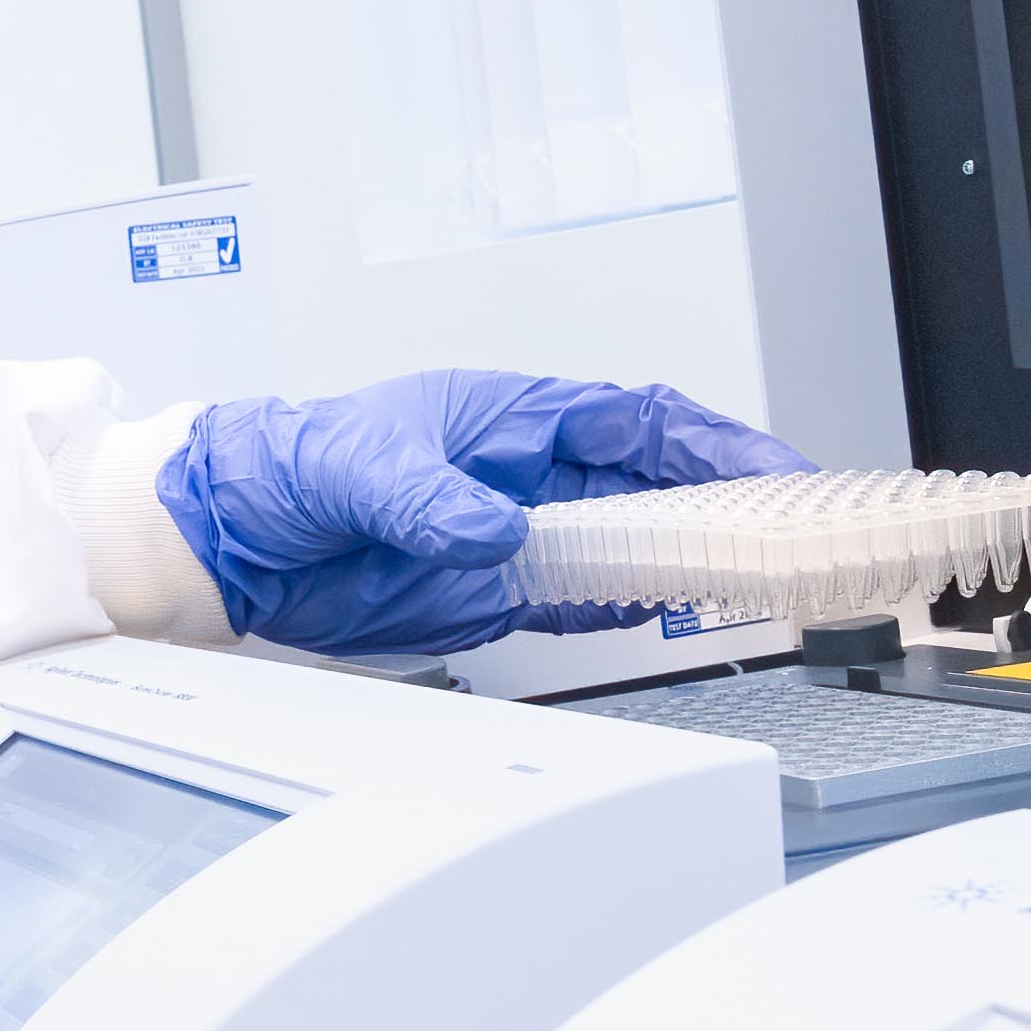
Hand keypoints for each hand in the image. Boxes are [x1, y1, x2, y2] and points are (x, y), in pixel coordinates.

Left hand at [153, 371, 812, 656]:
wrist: (238, 536)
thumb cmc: (288, 464)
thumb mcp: (355, 466)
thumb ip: (425, 497)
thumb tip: (492, 527)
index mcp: (510, 416)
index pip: (637, 419)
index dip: (712, 440)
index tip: (773, 467)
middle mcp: (528, 471)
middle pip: (656, 480)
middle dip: (728, 501)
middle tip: (792, 534)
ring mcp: (519, 532)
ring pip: (633, 538)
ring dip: (689, 557)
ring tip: (752, 580)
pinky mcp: (500, 590)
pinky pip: (588, 595)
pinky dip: (634, 604)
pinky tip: (672, 614)